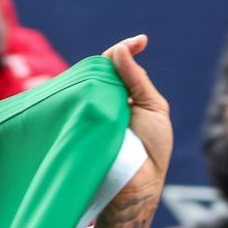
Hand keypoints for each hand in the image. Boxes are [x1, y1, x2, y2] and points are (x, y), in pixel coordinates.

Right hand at [89, 35, 171, 227]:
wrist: (137, 186)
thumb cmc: (151, 151)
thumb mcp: (153, 108)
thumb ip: (137, 79)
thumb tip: (121, 49)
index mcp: (126, 95)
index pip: (119, 64)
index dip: (125, 50)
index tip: (141, 41)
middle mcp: (106, 99)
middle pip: (100, 69)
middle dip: (110, 60)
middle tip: (120, 56)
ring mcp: (90, 111)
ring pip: (86, 82)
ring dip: (96, 76)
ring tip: (110, 78)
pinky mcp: (77, 122)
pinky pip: (74, 100)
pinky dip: (81, 92)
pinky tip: (90, 88)